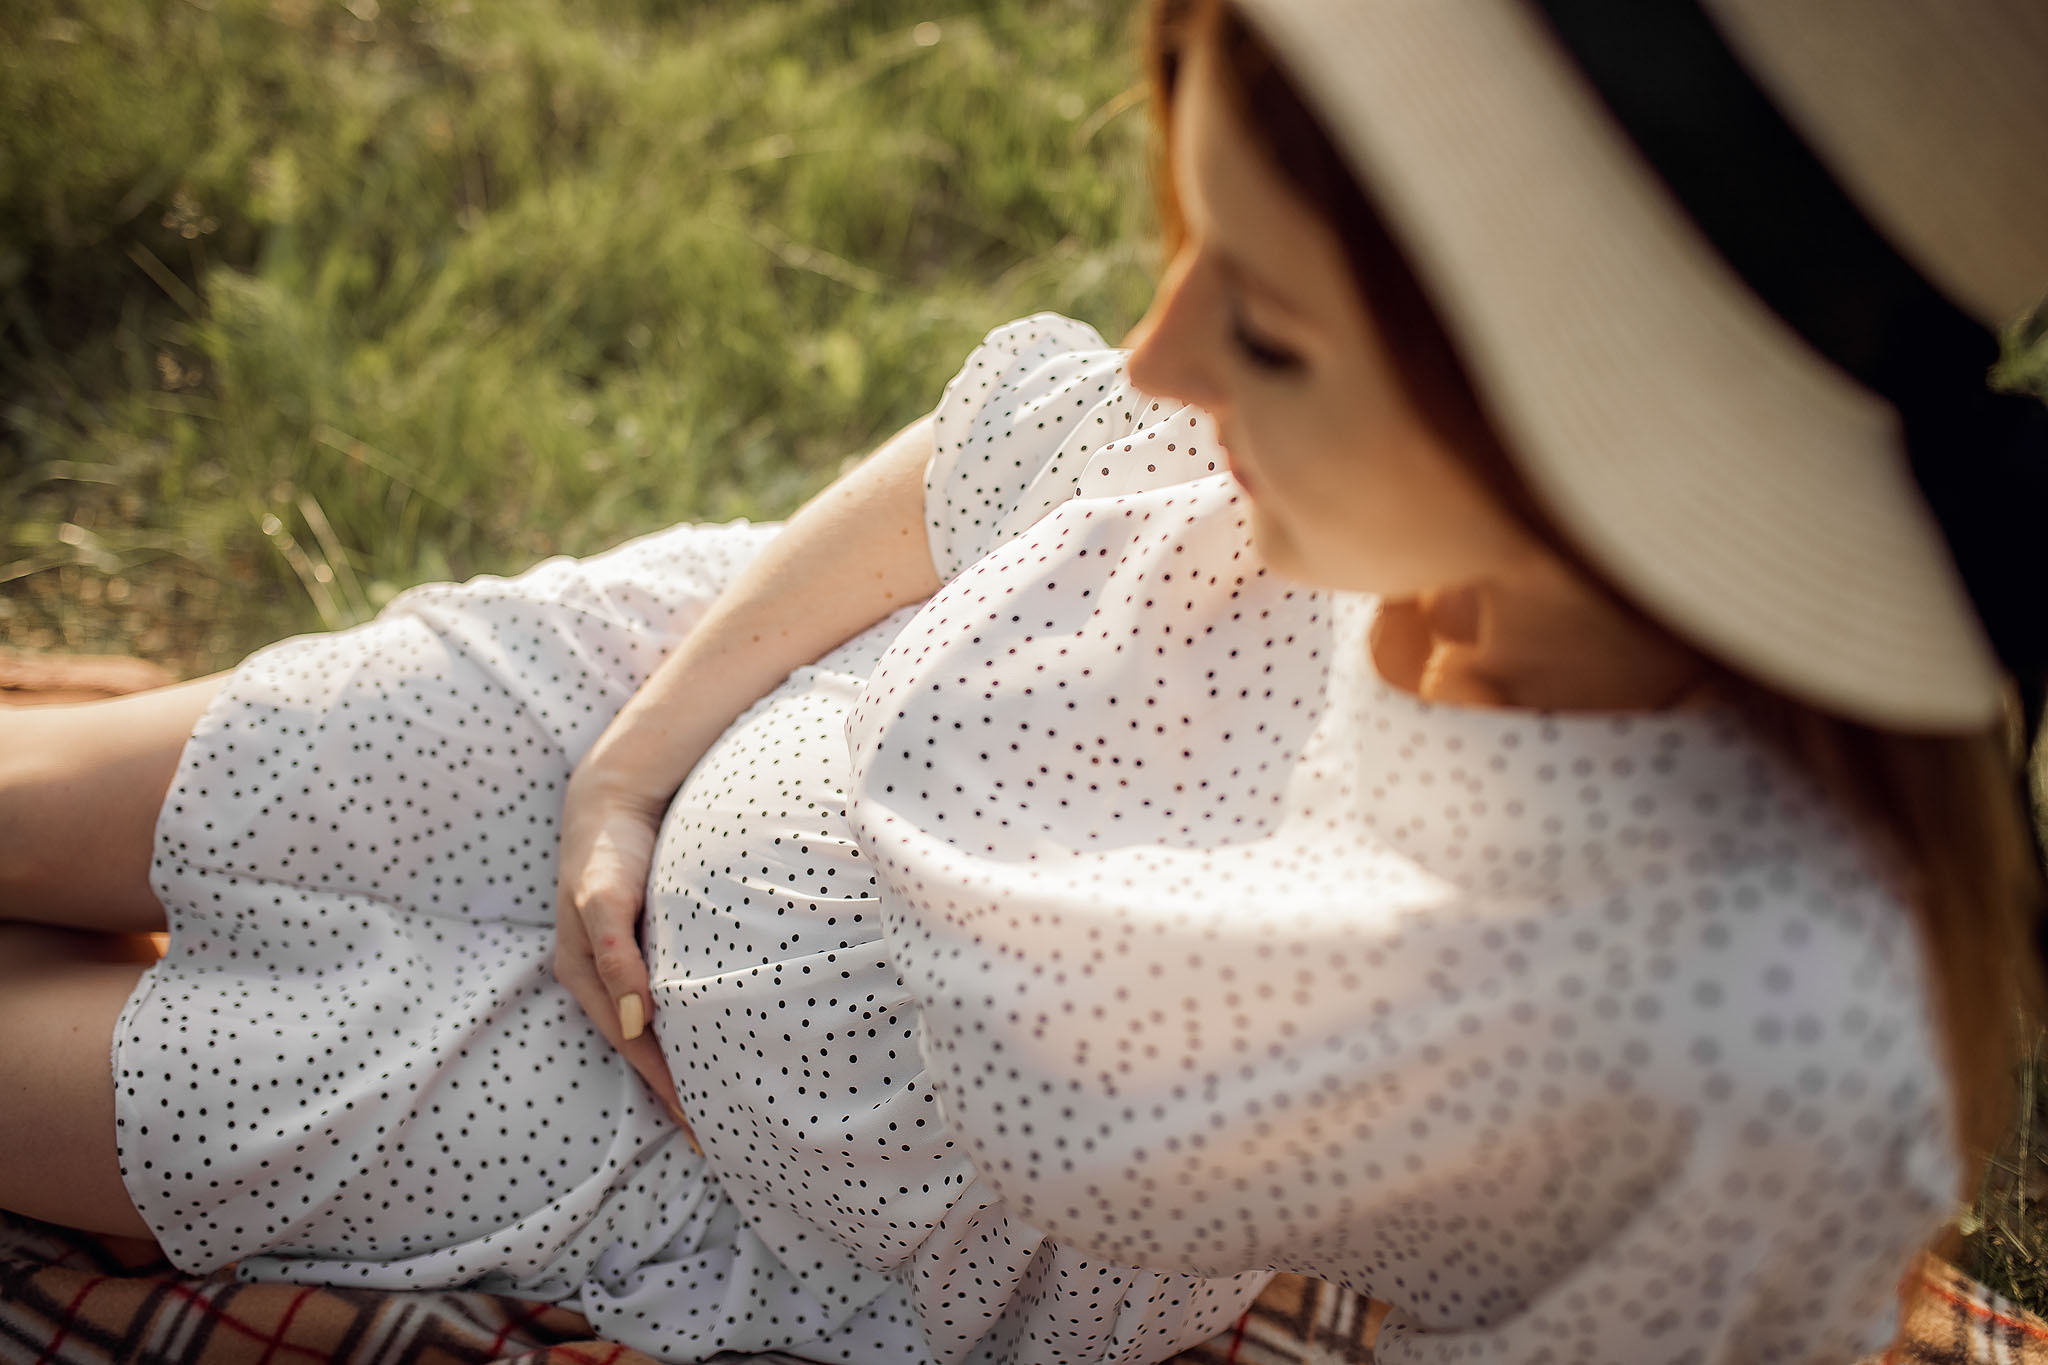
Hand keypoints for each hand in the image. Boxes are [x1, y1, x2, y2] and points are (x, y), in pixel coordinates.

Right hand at [555, 769, 700, 1152]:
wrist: (613, 797)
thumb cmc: (609, 848)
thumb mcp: (605, 897)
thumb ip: (616, 954)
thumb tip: (636, 1023)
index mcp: (584, 975)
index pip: (633, 1047)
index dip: (665, 1086)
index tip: (700, 1127)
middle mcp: (601, 976)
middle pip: (641, 1046)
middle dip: (673, 1089)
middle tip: (716, 1134)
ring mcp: (621, 961)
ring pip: (654, 1025)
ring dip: (680, 1061)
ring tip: (718, 1100)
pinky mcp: (642, 944)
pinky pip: (666, 996)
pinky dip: (686, 1024)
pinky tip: (713, 1035)